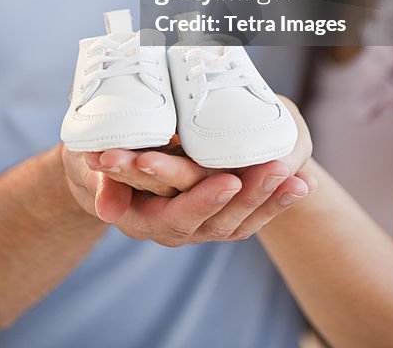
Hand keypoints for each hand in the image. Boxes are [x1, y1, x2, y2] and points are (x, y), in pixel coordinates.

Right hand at [80, 96, 315, 245]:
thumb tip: (107, 208)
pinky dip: (277, 201)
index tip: (227, 181)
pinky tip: (304, 183)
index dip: (203, 201)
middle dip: (250, 197)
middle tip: (275, 170)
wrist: (106, 173)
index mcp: (146, 219)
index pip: (178, 216)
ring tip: (297, 179)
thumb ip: (100, 183)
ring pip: (240, 221)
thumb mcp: (88, 169)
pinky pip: (251, 214)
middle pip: (218, 221)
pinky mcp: (217, 213)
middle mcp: (177, 229)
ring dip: (271, 200)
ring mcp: (200, 224)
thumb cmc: (95, 163)